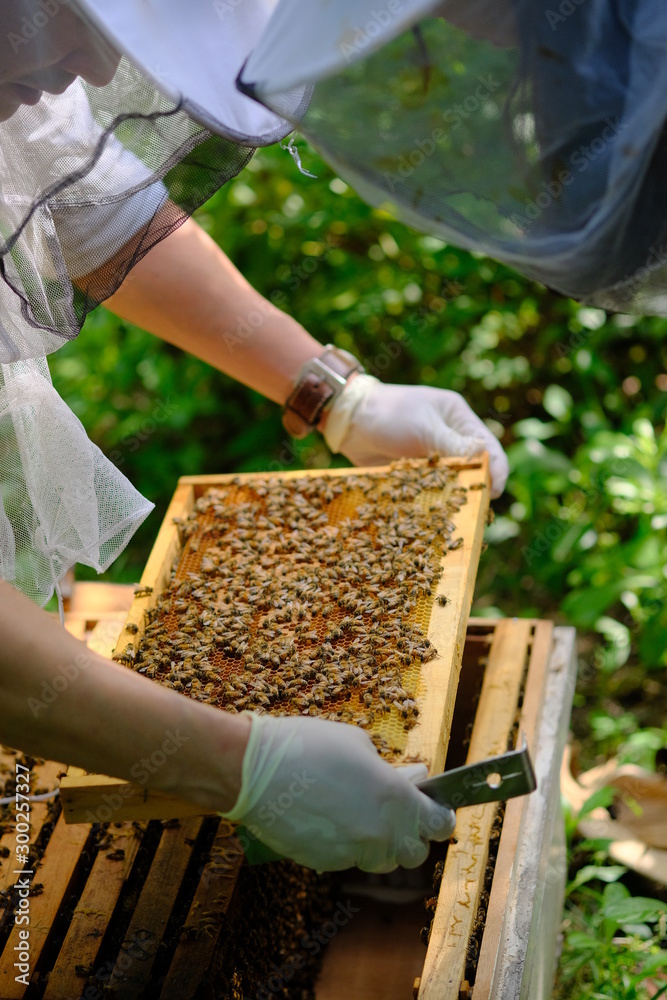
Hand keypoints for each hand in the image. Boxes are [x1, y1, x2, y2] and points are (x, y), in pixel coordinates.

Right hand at [220, 714, 455, 872]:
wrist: (255, 771)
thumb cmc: (307, 746)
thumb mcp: (357, 743)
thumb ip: (388, 768)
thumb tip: (410, 779)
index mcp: (395, 799)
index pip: (439, 825)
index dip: (441, 817)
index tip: (438, 809)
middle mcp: (380, 833)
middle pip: (414, 852)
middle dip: (412, 834)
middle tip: (399, 812)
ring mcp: (352, 852)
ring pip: (382, 861)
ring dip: (382, 843)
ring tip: (363, 814)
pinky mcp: (325, 863)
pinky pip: (349, 859)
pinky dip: (349, 845)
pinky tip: (331, 818)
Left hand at [323, 376, 507, 497]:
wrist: (349, 420)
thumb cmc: (389, 414)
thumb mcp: (423, 427)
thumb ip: (453, 446)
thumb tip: (485, 462)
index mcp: (458, 418)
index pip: (489, 446)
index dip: (496, 469)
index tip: (494, 491)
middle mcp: (450, 437)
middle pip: (474, 467)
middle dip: (477, 487)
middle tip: (478, 509)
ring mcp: (432, 455)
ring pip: (453, 481)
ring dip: (455, 496)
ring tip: (458, 515)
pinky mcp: (415, 471)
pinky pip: (432, 488)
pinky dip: (435, 499)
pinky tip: (435, 514)